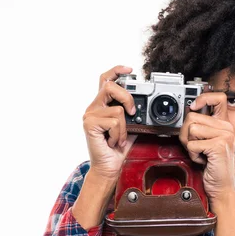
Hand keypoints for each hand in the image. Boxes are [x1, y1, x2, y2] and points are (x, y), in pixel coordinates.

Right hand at [82, 65, 137, 180]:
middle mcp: (94, 107)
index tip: (129, 69)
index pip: (106, 80)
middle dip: (127, 97)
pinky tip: (113, 142)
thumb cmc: (117, 149)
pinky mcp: (90, 124)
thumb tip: (144, 104)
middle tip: (133, 113)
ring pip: (118, 109)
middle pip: (110, 86)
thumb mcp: (129, 127)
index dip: (117, 71)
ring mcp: (90, 115)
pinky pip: (114, 122)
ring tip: (118, 138)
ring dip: (124, 128)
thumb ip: (132, 114)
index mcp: (102, 106)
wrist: (108, 167)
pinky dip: (119, 134)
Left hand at [178, 91, 234, 203]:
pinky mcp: (219, 146)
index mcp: (224, 124)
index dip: (202, 98)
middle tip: (197, 147)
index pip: (216, 98)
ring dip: (190, 146)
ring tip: (201, 154)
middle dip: (187, 134)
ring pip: (191, 130)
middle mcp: (227, 127)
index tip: (193, 105)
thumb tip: (187, 112)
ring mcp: (224, 135)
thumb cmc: (212, 166)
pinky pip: (192, 145)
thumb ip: (200, 128)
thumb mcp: (206, 143)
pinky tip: (203, 161)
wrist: (222, 187)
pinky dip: (193, 155)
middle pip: (192, 117)